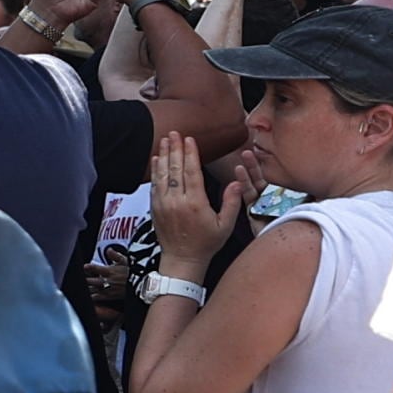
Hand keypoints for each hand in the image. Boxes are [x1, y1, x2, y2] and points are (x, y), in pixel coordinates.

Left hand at [148, 129, 246, 280]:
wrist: (182, 259)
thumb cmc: (206, 243)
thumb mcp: (225, 225)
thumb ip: (232, 202)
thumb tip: (237, 183)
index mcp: (195, 204)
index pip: (192, 173)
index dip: (190, 154)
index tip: (190, 139)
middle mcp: (177, 202)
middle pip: (175, 169)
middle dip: (175, 149)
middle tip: (174, 133)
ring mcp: (163, 204)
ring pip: (162, 175)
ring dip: (163, 156)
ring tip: (164, 140)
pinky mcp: (155, 208)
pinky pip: (154, 185)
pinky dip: (155, 170)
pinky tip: (156, 159)